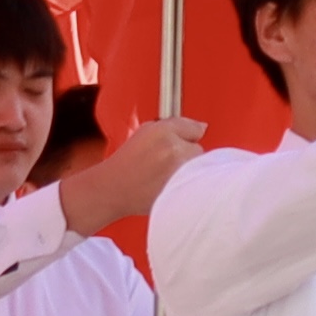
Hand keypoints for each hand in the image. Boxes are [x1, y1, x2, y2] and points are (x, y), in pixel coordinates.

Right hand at [56, 117, 201, 237]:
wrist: (113, 188)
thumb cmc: (126, 163)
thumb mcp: (145, 132)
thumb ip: (174, 125)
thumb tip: (202, 127)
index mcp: (163, 132)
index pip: (194, 128)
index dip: (188, 136)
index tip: (182, 141)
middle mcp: (173, 149)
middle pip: (198, 149)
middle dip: (188, 154)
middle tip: (167, 162)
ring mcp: (178, 171)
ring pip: (198, 168)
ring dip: (188, 170)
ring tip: (166, 175)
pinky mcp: (180, 190)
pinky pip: (194, 184)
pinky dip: (186, 185)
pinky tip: (168, 185)